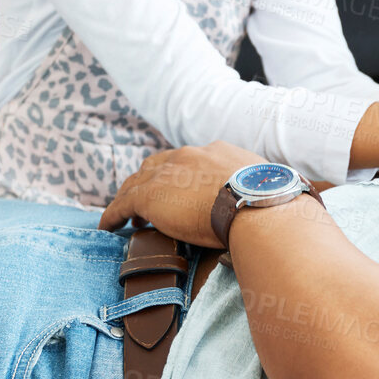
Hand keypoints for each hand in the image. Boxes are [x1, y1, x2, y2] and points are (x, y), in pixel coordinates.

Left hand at [99, 141, 265, 245]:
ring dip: (129, 197)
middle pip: (157, 165)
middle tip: (145, 199)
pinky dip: (113, 215)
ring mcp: (167, 174)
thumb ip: (256, 185)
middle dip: (149, 180)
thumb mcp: (265, 183)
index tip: (179, 187)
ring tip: (124, 213)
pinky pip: (122, 205)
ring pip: (136, 183)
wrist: (256, 206)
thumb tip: (270, 199)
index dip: (179, 174)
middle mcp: (188, 156)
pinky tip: (108, 226)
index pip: (189, 160)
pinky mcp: (150, 196)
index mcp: (216, 152)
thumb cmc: (269, 201)